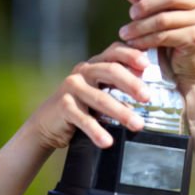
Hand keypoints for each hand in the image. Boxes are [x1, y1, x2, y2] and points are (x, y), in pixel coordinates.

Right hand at [27, 43, 151, 150]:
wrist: (48, 122)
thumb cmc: (80, 107)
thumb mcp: (99, 92)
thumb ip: (118, 87)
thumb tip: (145, 91)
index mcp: (95, 64)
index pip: (114, 52)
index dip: (131, 55)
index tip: (147, 65)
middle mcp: (83, 72)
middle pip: (110, 70)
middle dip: (131, 83)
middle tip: (147, 97)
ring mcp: (72, 88)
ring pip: (100, 98)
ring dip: (121, 112)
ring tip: (137, 125)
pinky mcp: (64, 106)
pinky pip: (84, 119)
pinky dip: (97, 132)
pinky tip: (107, 142)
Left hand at [118, 0, 194, 94]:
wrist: (188, 75)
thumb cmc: (174, 43)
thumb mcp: (159, 15)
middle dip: (146, 5)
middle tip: (130, 15)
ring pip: (164, 18)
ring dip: (140, 26)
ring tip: (125, 33)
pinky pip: (165, 34)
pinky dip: (146, 39)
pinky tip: (134, 43)